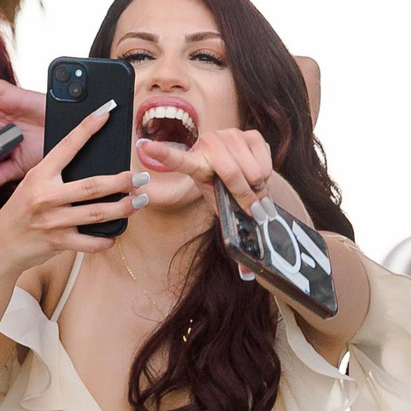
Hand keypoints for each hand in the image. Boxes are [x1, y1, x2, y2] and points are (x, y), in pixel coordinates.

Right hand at [0, 102, 145, 270]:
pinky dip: (106, 239)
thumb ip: (56, 174)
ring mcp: (52, 221)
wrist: (1, 243)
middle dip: (121, 181)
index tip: (106, 113)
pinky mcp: (57, 242)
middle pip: (91, 186)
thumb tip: (94, 162)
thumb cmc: (23, 209)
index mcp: (40, 175)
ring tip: (139, 201)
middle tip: (140, 177)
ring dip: (123, 208)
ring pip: (96, 213)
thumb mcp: (33, 184)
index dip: (87, 128)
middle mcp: (45, 196)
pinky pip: (89, 242)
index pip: (66, 147)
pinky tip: (115, 233)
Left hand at [137, 126, 275, 281]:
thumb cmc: (232, 196)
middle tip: (254, 209)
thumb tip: (248, 277)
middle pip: (230, 174)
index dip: (162, 153)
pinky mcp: (250, 133)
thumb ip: (234, 241)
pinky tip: (261, 177)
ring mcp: (229, 135)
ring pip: (249, 169)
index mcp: (196, 165)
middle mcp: (209, 144)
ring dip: (258, 187)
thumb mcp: (226, 213)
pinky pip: (264, 160)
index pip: (178, 160)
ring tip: (255, 192)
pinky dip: (267, 175)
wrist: (250, 176)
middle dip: (245, 195)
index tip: (143, 146)